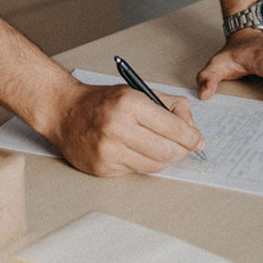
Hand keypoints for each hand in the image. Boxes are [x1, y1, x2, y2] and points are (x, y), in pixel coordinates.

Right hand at [49, 83, 203, 177]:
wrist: (64, 111)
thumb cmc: (102, 101)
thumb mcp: (138, 91)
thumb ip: (170, 106)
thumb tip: (192, 128)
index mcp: (129, 104)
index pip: (174, 128)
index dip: (191, 137)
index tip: (197, 140)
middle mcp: (118, 128)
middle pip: (167, 152)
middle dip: (182, 151)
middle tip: (185, 147)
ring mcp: (108, 151)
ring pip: (154, 166)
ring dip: (165, 159)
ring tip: (162, 149)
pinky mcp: (103, 168)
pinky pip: (135, 171)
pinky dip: (142, 163)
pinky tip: (136, 151)